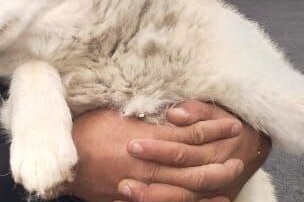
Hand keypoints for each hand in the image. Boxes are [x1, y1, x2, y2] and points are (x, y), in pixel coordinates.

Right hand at [68, 101, 270, 201]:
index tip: (232, 125)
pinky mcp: (135, 200)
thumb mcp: (116, 114)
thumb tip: (167, 110)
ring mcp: (143, 186)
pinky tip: (212, 200)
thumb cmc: (87, 131)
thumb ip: (145, 116)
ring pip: (188, 188)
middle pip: (195, 165)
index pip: (190, 134)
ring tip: (231, 174)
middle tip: (239, 155)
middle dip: (220, 159)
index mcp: (145, 138)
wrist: (63, 161)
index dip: (214, 129)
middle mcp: (149, 164)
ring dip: (213, 181)